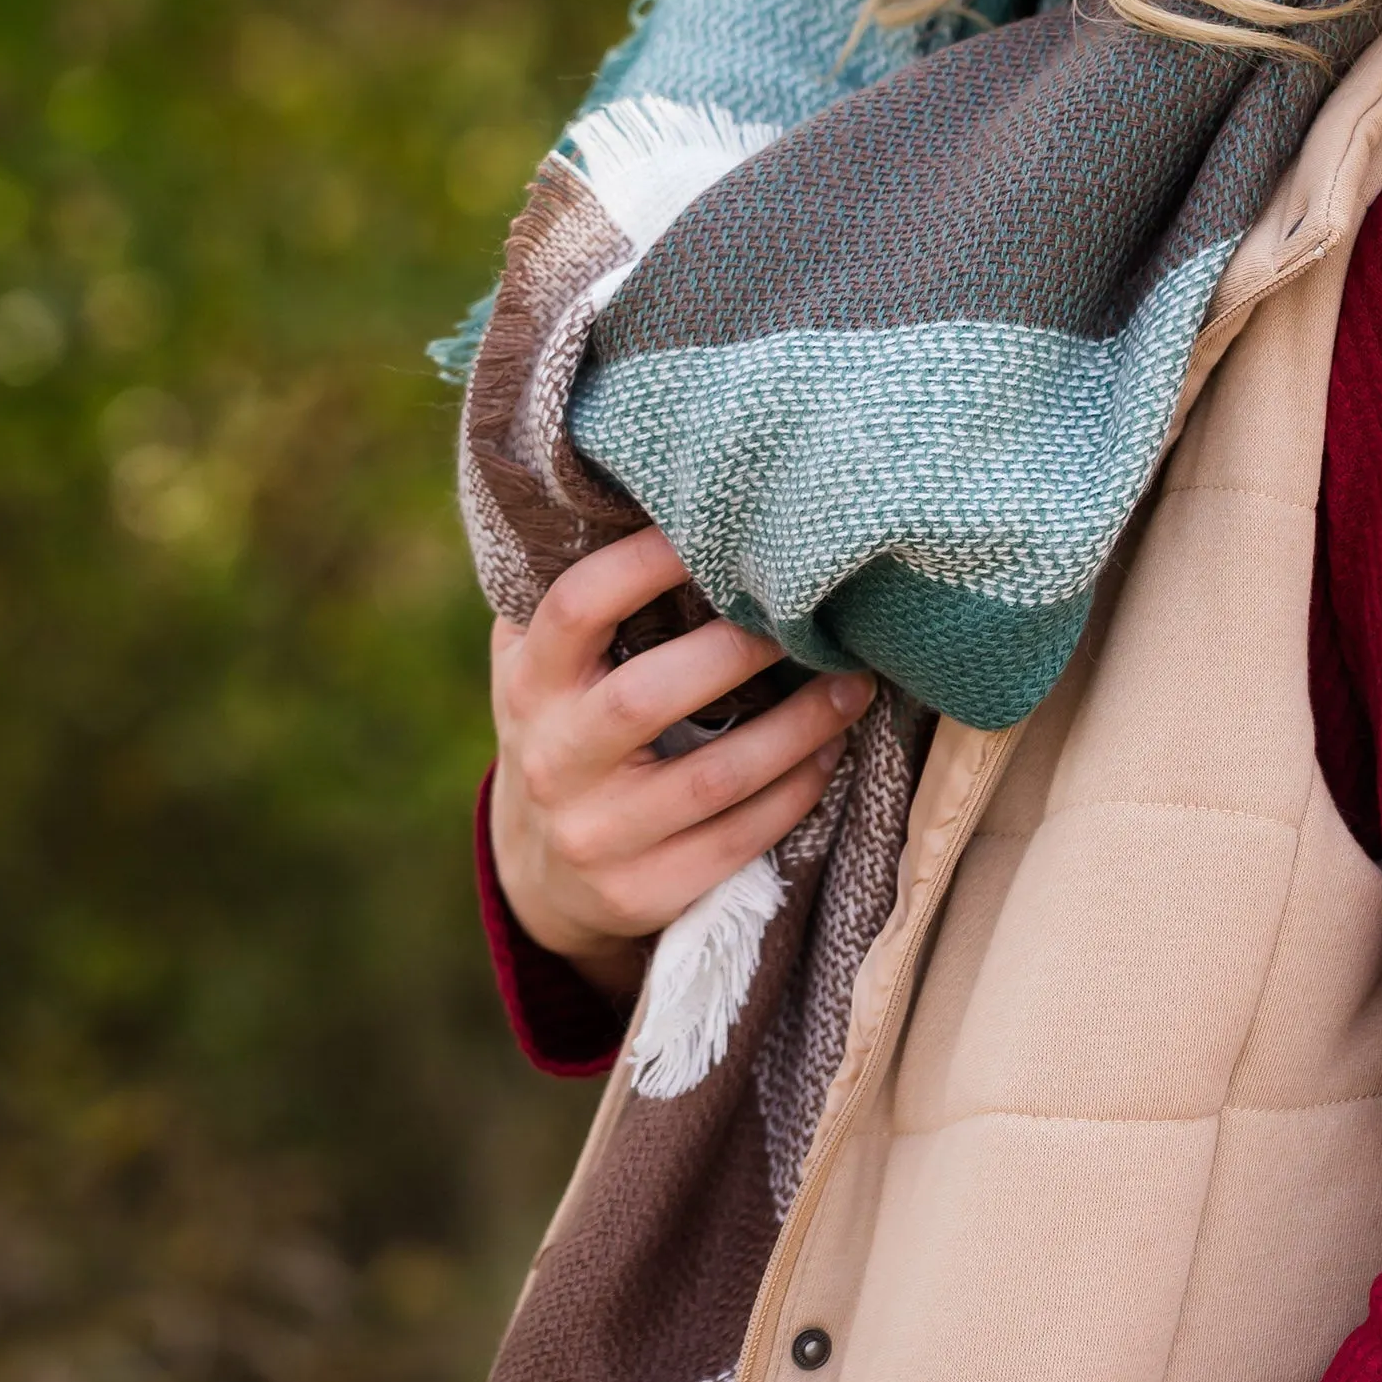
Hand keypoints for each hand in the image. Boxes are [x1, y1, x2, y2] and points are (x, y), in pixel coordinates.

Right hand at [489, 525, 873, 1005]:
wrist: (541, 870)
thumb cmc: (569, 722)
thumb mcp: (547, 661)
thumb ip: (583, 592)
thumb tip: (660, 489)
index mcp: (528, 681)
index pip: (578, 607)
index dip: (647, 561)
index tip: (720, 526)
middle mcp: (550, 759)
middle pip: (649, 697)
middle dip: (741, 651)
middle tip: (810, 618)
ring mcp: (593, 834)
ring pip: (714, 776)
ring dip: (800, 727)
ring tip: (853, 684)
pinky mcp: (641, 892)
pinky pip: (737, 839)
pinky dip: (795, 791)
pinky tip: (830, 754)